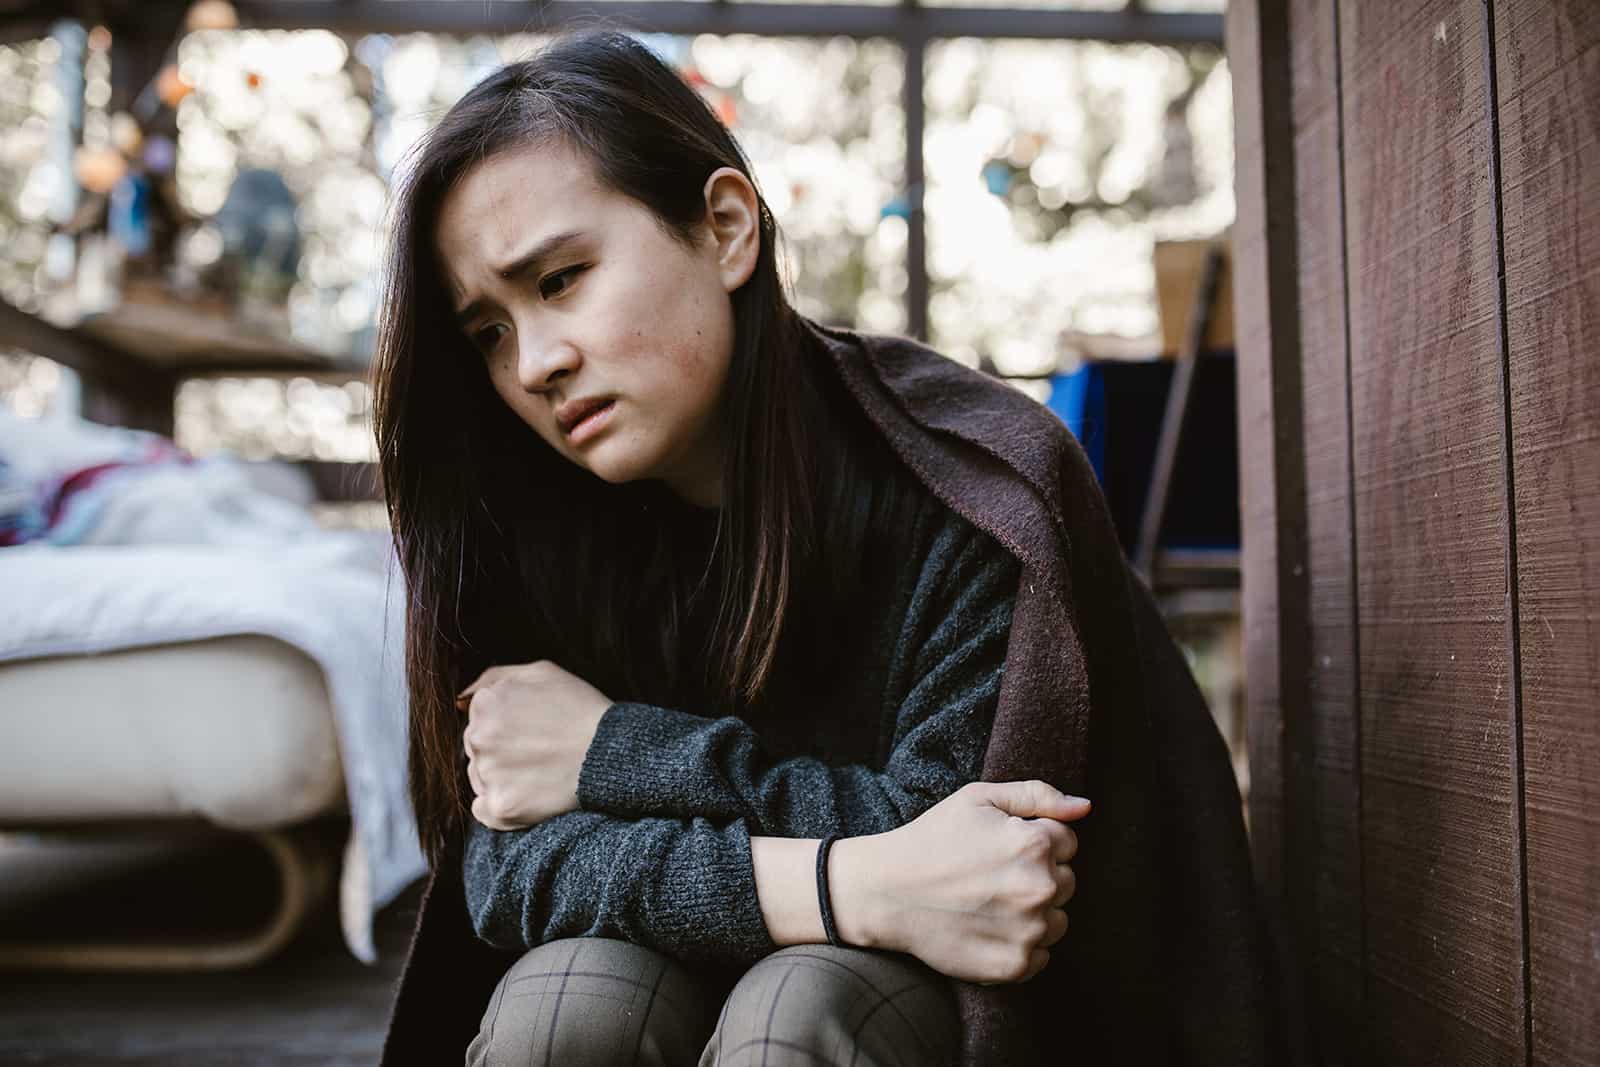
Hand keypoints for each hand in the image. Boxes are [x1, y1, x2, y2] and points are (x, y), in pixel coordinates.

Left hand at [456, 660, 611, 830]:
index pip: (478, 719)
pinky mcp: (501, 807)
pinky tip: (528, 795)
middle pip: (475, 749)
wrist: (613, 752)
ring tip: (539, 772)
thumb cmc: (581, 708)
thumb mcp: (541, 672)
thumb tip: (460, 701)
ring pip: (479, 778)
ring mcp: (489, 774)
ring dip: (501, 778)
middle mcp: (480, 737)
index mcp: (486, 703)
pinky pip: (483, 811)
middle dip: (501, 752)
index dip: (507, 726)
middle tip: (539, 753)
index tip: (533, 732)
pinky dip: (501, 807)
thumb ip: (494, 678)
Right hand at [832, 780, 1088, 984]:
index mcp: (1035, 844)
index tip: (1001, 849)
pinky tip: (989, 929)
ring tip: (990, 903)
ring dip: (1035, 914)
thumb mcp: (979, 799)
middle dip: (1039, 876)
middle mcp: (1040, 888)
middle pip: (1068, 882)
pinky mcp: (1015, 965)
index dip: (1035, 841)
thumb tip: (1084, 807)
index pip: (1067, 842)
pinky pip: (1042, 956)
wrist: (887, 892)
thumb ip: (1037, 795)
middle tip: (993, 876)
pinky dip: (1021, 946)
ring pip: (1058, 921)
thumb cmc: (932, 839)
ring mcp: (1029, 930)